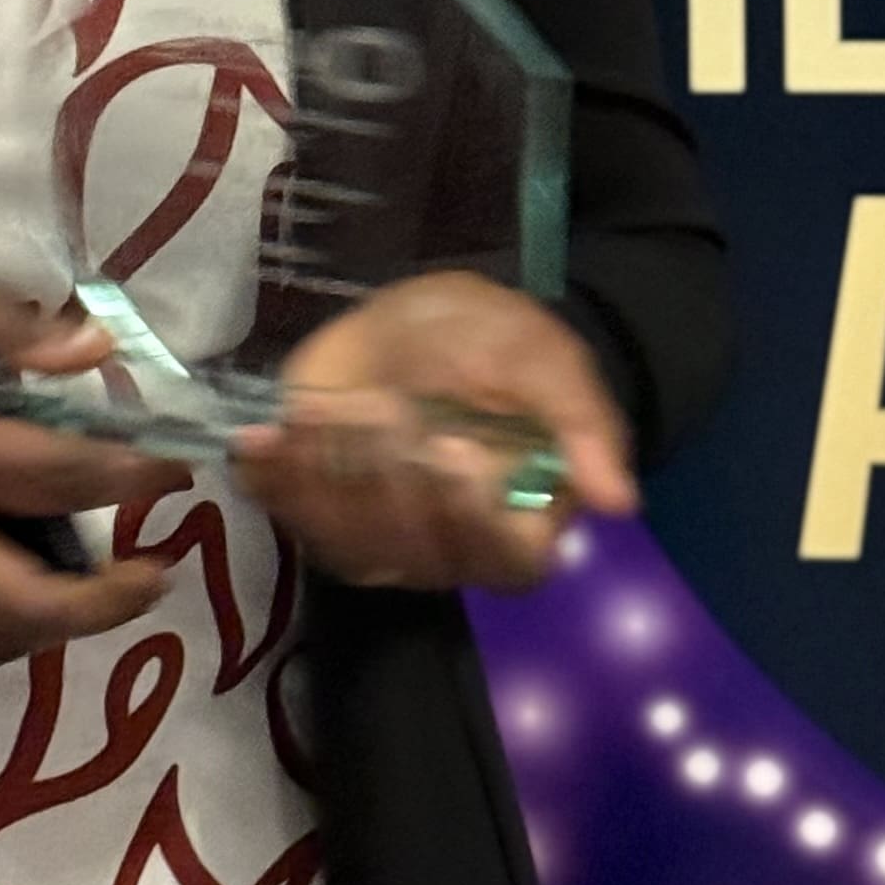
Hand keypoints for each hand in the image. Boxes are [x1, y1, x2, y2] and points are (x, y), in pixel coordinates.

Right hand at [0, 281, 182, 665]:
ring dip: (53, 629)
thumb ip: (7, 329)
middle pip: (24, 603)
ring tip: (102, 594)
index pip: (54, 477)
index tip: (176, 468)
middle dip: (106, 603)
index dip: (130, 475)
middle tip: (157, 574)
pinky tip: (22, 610)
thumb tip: (94, 348)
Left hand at [237, 272, 635, 592]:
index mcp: (522, 522)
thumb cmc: (496, 345)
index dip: (472, 514)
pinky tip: (264, 437)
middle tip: (384, 401)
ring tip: (331, 405)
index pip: (505, 559)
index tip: (449, 445)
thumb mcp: (546, 358)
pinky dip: (276, 477)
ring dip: (332, 469)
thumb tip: (619, 502)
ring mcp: (384, 542)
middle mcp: (452, 549)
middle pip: (417, 547)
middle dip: (391, 470)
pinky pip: (295, 517)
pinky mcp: (325, 517)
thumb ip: (583, 424)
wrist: (428, 325)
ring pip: (351, 538)